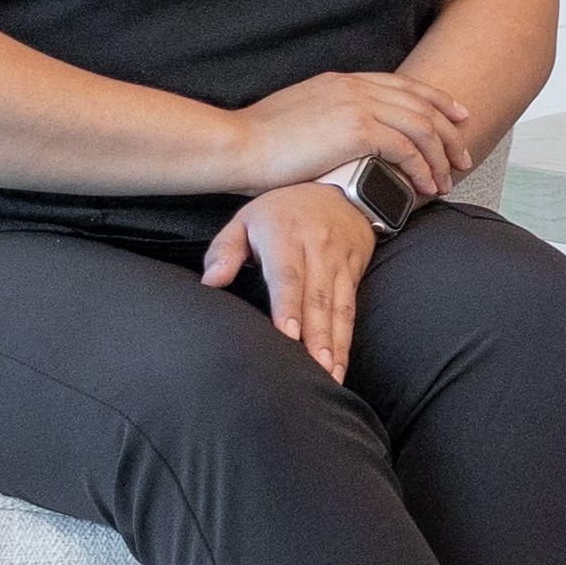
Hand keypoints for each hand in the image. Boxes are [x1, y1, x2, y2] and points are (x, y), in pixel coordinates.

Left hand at [202, 181, 377, 378]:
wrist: (341, 189)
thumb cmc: (282, 210)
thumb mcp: (246, 218)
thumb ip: (225, 249)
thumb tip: (211, 281)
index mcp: (285, 237)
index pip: (287, 276)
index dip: (288, 306)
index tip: (287, 335)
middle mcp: (317, 251)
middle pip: (317, 298)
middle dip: (316, 337)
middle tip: (314, 370)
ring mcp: (339, 263)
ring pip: (338, 308)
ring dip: (335, 344)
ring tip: (330, 376)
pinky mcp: (355, 273)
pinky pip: (351, 310)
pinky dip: (346, 340)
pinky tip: (341, 365)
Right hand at [227, 68, 475, 199]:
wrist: (235, 146)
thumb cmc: (258, 143)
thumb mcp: (300, 117)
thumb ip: (330, 118)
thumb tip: (347, 138)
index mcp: (342, 81)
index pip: (402, 86)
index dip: (436, 100)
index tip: (457, 116)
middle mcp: (355, 86)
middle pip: (421, 104)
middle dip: (449, 132)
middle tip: (463, 157)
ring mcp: (358, 104)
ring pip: (421, 127)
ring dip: (439, 157)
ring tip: (446, 182)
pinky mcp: (358, 129)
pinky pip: (407, 148)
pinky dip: (422, 169)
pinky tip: (425, 187)